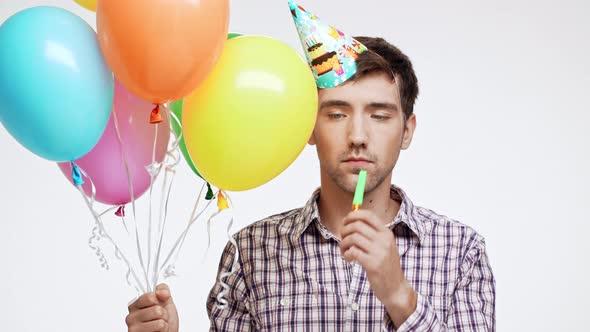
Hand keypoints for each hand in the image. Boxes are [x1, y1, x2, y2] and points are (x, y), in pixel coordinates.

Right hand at [125, 284, 178, 331]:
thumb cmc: (165, 320)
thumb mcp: (166, 301)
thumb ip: (163, 289)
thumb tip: (162, 292)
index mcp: (135, 305)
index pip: (150, 297)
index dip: (159, 301)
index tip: (158, 306)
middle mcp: (131, 317)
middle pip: (156, 309)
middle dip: (164, 314)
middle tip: (159, 319)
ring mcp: (133, 328)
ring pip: (159, 320)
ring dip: (164, 323)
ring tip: (158, 327)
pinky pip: (160, 327)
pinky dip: (164, 330)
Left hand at [341, 210, 416, 325]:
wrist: (396, 288)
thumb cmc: (386, 266)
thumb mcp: (384, 246)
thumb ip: (371, 234)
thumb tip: (351, 221)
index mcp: (387, 233)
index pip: (368, 215)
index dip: (353, 215)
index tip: (345, 222)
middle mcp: (384, 240)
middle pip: (357, 225)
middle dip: (344, 230)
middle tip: (342, 239)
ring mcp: (379, 252)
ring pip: (353, 238)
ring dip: (343, 244)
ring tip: (344, 251)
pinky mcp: (373, 264)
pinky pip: (353, 252)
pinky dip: (346, 254)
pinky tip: (349, 259)